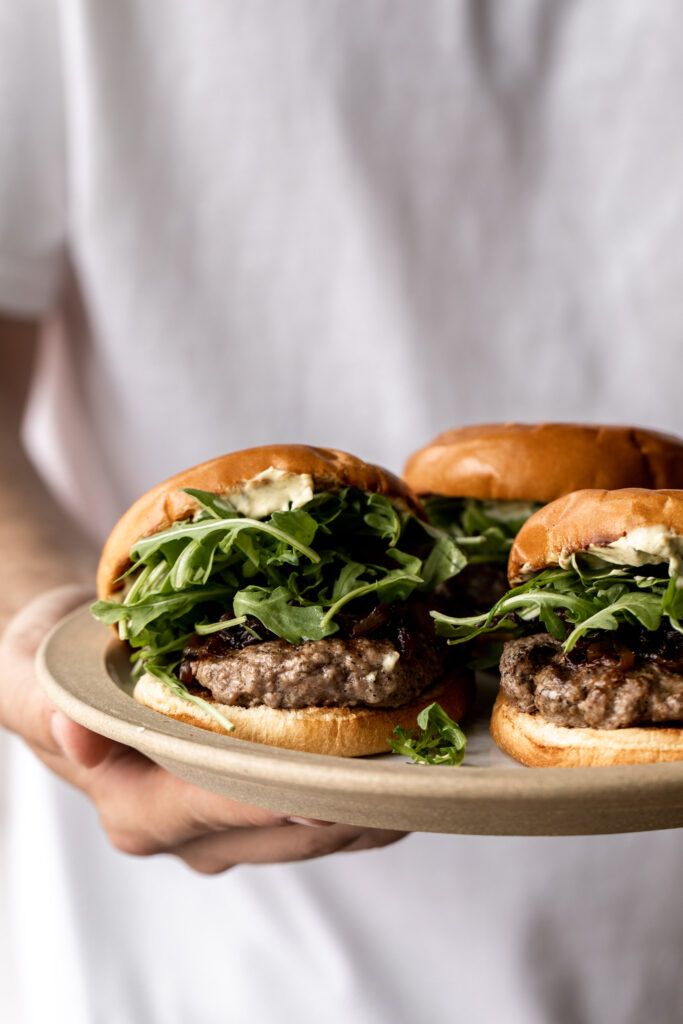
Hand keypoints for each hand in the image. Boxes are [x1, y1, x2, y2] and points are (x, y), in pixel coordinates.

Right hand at [0, 586, 404, 872]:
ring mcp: (226, 828)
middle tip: (413, 772)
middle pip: (283, 829)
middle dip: (348, 805)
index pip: (214, 806)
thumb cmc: (57, 669)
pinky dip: (362, 792)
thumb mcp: (31, 676)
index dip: (274, 796)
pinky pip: (321, 816)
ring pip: (314, 833)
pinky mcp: (255, 811)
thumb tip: (77, 729)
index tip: (333, 784)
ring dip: (369, 804)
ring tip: (424, 764)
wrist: (75, 670)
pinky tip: (398, 759)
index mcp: (135, 807)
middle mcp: (186, 833)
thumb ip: (45, 708)